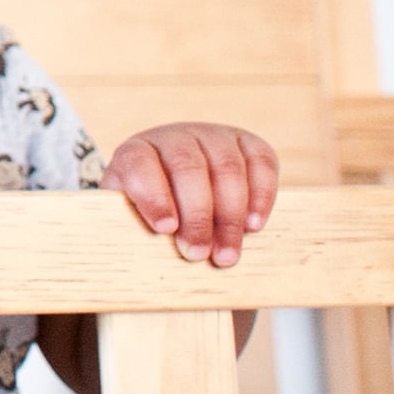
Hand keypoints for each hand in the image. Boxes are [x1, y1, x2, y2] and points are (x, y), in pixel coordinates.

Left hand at [105, 123, 277, 267]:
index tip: (166, 229)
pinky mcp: (248, 143)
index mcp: (137, 152)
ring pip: (227, 168)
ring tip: (227, 254)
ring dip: (229, 216)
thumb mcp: (131, 217)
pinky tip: (254, 225)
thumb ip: (132, 230)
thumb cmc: (153, 212)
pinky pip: (261, 163)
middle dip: (196, 216)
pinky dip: (261, 196)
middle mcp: (175, 138)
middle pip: (188, 168)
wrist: (182, 186)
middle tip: (198, 254)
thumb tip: (144, 257)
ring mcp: (213, 136)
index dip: (153, 196)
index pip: (139, 164)